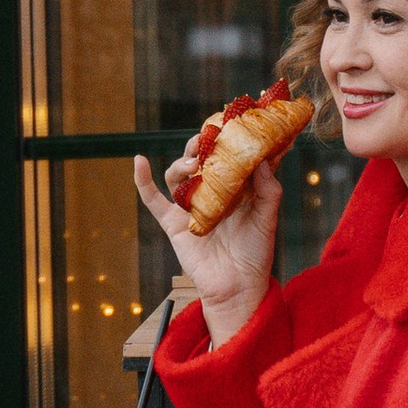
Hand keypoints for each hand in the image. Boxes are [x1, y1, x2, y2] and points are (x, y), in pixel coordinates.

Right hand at [133, 145, 281, 349]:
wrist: (238, 289)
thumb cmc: (256, 254)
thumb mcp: (267, 219)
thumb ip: (268, 190)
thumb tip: (263, 160)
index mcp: (235, 190)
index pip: (229, 157)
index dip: (230, 139)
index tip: (234, 119)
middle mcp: (211, 194)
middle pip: (200, 160)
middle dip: (202, 145)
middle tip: (209, 136)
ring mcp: (190, 207)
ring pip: (178, 174)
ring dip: (182, 162)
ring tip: (192, 162)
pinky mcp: (173, 223)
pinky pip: (153, 199)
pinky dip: (143, 180)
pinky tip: (139, 160)